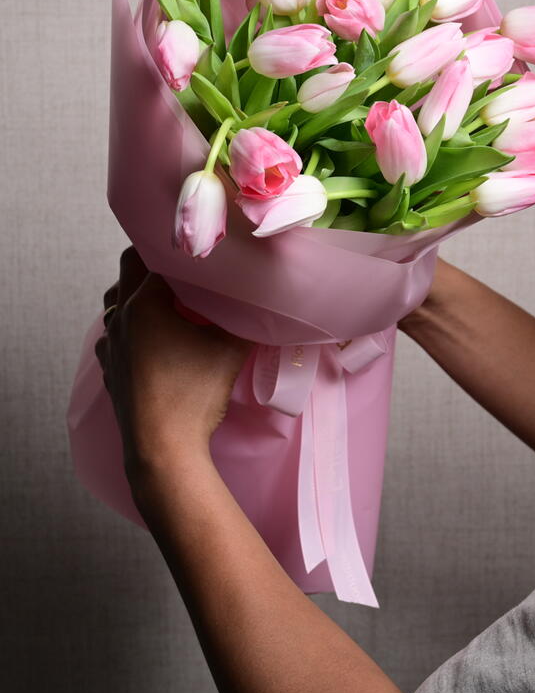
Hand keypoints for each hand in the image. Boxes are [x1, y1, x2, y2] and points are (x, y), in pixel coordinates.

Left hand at [95, 247, 252, 480]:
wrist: (162, 449)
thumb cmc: (195, 394)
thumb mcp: (232, 349)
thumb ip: (247, 316)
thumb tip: (267, 295)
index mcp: (145, 303)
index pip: (158, 255)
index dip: (181, 246)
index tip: (201, 243)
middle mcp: (120, 317)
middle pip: (128, 268)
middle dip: (155, 259)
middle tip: (186, 260)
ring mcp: (110, 344)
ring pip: (116, 300)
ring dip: (138, 290)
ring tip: (169, 295)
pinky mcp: (109, 368)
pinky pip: (114, 331)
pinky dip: (131, 322)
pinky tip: (154, 335)